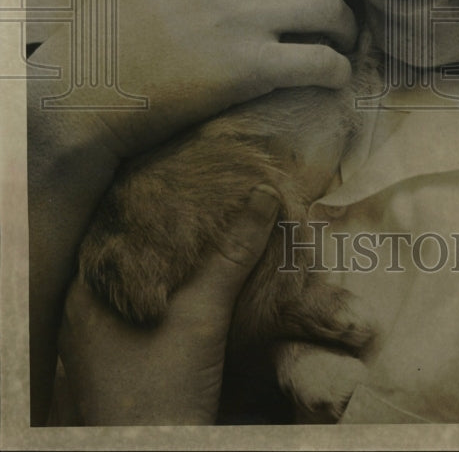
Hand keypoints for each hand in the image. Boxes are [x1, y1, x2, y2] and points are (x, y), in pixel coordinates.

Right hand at [32, 0, 357, 158]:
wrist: (82, 90)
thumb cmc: (105, 38)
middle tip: (339, 22)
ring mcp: (246, 20)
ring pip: (333, 13)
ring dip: (347, 34)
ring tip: (340, 52)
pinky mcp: (250, 68)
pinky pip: (322, 63)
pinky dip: (338, 72)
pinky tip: (333, 82)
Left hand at [56, 188, 278, 424]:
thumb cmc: (162, 387)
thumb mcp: (201, 313)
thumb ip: (230, 253)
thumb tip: (262, 194)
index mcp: (86, 297)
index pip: (113, 231)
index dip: (148, 204)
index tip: (183, 180)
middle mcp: (89, 319)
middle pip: (134, 260)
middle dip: (172, 234)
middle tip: (208, 201)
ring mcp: (109, 347)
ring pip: (148, 289)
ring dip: (182, 266)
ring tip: (216, 232)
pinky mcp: (134, 366)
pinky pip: (158, 314)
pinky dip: (183, 294)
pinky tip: (212, 282)